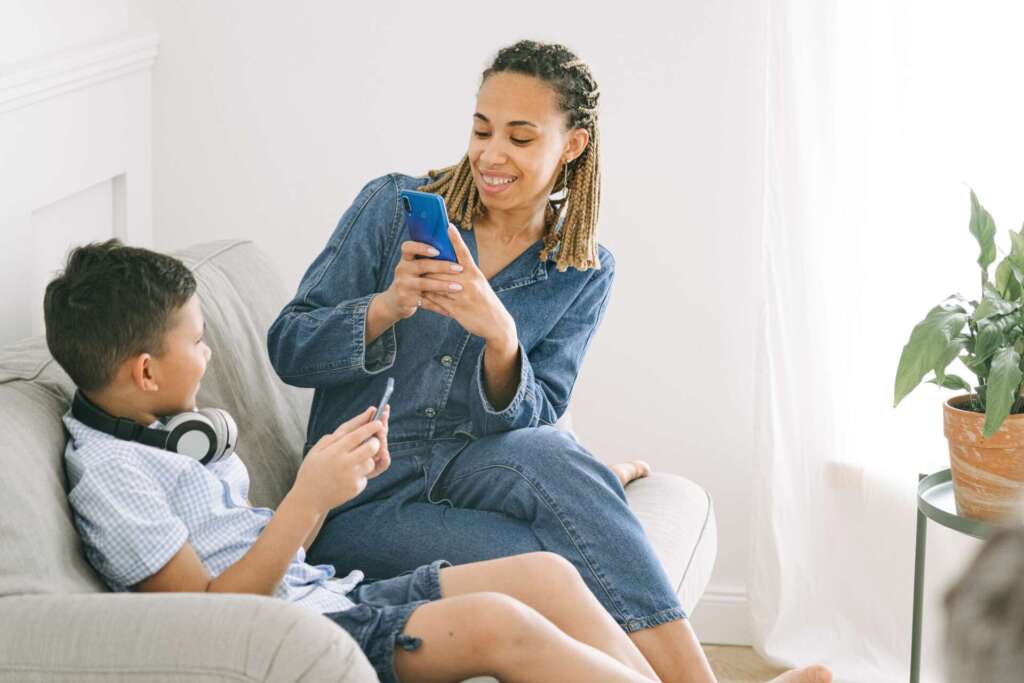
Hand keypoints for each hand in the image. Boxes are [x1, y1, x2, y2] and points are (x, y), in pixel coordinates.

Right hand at [292, 406, 386, 512]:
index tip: (378, 422)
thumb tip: (350, 428)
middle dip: (376, 442)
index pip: (358, 435)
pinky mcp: (356, 488)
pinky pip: (366, 476)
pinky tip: (348, 477)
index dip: (370, 427)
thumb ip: (332, 438)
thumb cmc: (311, 472)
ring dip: (368, 459)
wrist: (308, 499)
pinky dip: (361, 474)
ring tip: (355, 462)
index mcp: (334, 451)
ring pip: (371, 462)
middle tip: (373, 441)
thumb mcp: (316, 451)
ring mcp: (352, 476)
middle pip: (371, 447)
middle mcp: (345, 463)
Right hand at [378, 240, 465, 319]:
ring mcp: (403, 285)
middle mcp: (402, 270)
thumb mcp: (414, 267)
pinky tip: (450, 309)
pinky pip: (426, 302)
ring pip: (425, 284)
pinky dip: (439, 306)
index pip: (408, 247)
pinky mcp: (406, 300)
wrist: (395, 301)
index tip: (437, 250)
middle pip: (421, 265)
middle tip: (459, 268)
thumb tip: (449, 238)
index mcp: (406, 259)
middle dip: (442, 266)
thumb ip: (426, 258)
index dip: (421, 247)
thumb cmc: (413, 279)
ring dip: (443, 286)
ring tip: (458, 287)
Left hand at [419, 225, 516, 345]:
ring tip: (414, 278)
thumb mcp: (480, 284)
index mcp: (475, 274)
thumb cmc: (486, 302)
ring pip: (437, 284)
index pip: (464, 252)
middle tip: (416, 259)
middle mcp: (469, 282)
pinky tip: (419, 297)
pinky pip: (437, 301)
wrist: (496, 324)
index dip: (455, 239)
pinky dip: (427, 299)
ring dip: (425, 282)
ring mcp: (462, 296)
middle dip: (429, 266)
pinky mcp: (457, 309)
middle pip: (443, 269)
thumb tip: (450, 264)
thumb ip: (466, 274)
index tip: (448, 226)